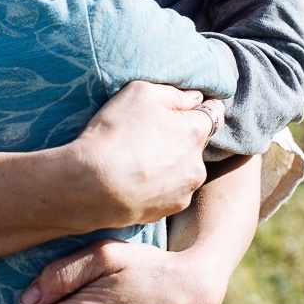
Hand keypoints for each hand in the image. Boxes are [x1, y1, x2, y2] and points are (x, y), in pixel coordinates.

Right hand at [67, 81, 221, 230]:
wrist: (89, 186)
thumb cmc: (114, 134)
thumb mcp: (140, 93)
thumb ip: (175, 93)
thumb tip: (195, 98)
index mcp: (195, 131)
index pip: (213, 112)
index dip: (196, 108)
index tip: (180, 110)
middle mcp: (198, 164)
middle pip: (196, 143)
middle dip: (180, 138)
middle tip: (148, 137)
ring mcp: (185, 191)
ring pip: (184, 170)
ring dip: (170, 164)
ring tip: (138, 162)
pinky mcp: (169, 210)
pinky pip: (170, 192)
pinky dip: (159, 186)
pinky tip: (136, 180)